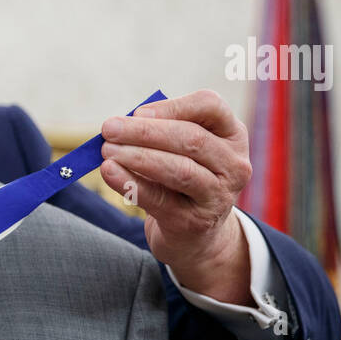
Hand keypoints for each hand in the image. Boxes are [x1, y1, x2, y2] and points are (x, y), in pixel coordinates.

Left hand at [99, 89, 253, 304]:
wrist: (194, 233)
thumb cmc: (182, 178)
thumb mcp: (181, 150)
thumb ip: (161, 131)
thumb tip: (123, 124)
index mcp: (232, 135)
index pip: (211, 106)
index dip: (173, 106)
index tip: (137, 112)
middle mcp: (233, 164)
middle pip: (191, 139)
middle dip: (145, 132)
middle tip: (109, 129)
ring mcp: (219, 195)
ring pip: (179, 169)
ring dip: (138, 157)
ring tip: (107, 151)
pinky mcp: (195, 222)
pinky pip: (160, 199)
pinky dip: (131, 184)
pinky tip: (109, 172)